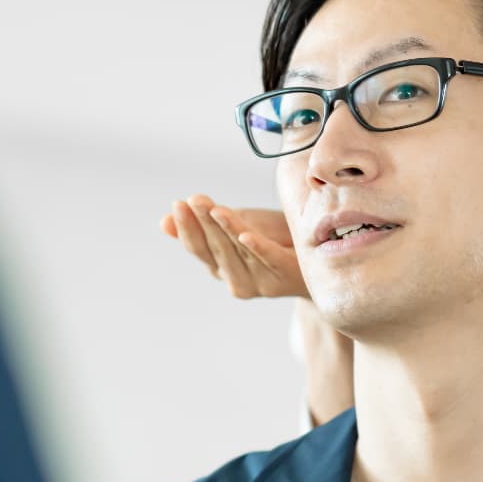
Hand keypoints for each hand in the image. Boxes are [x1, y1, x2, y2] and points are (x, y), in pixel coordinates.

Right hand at [158, 195, 308, 299]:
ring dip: (225, 229)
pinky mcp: (285, 275)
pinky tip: (245, 235)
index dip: (187, 228)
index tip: (179, 204)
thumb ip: (203, 227)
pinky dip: (256, 248)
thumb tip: (163, 221)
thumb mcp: (235, 226)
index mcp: (221, 267)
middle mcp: (236, 279)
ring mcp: (261, 280)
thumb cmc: (274, 239)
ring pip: (238, 251)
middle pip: (215, 249)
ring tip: (213, 208)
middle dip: (203, 224)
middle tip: (193, 200)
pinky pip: (268, 259)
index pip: (198, 248)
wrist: (319, 255)